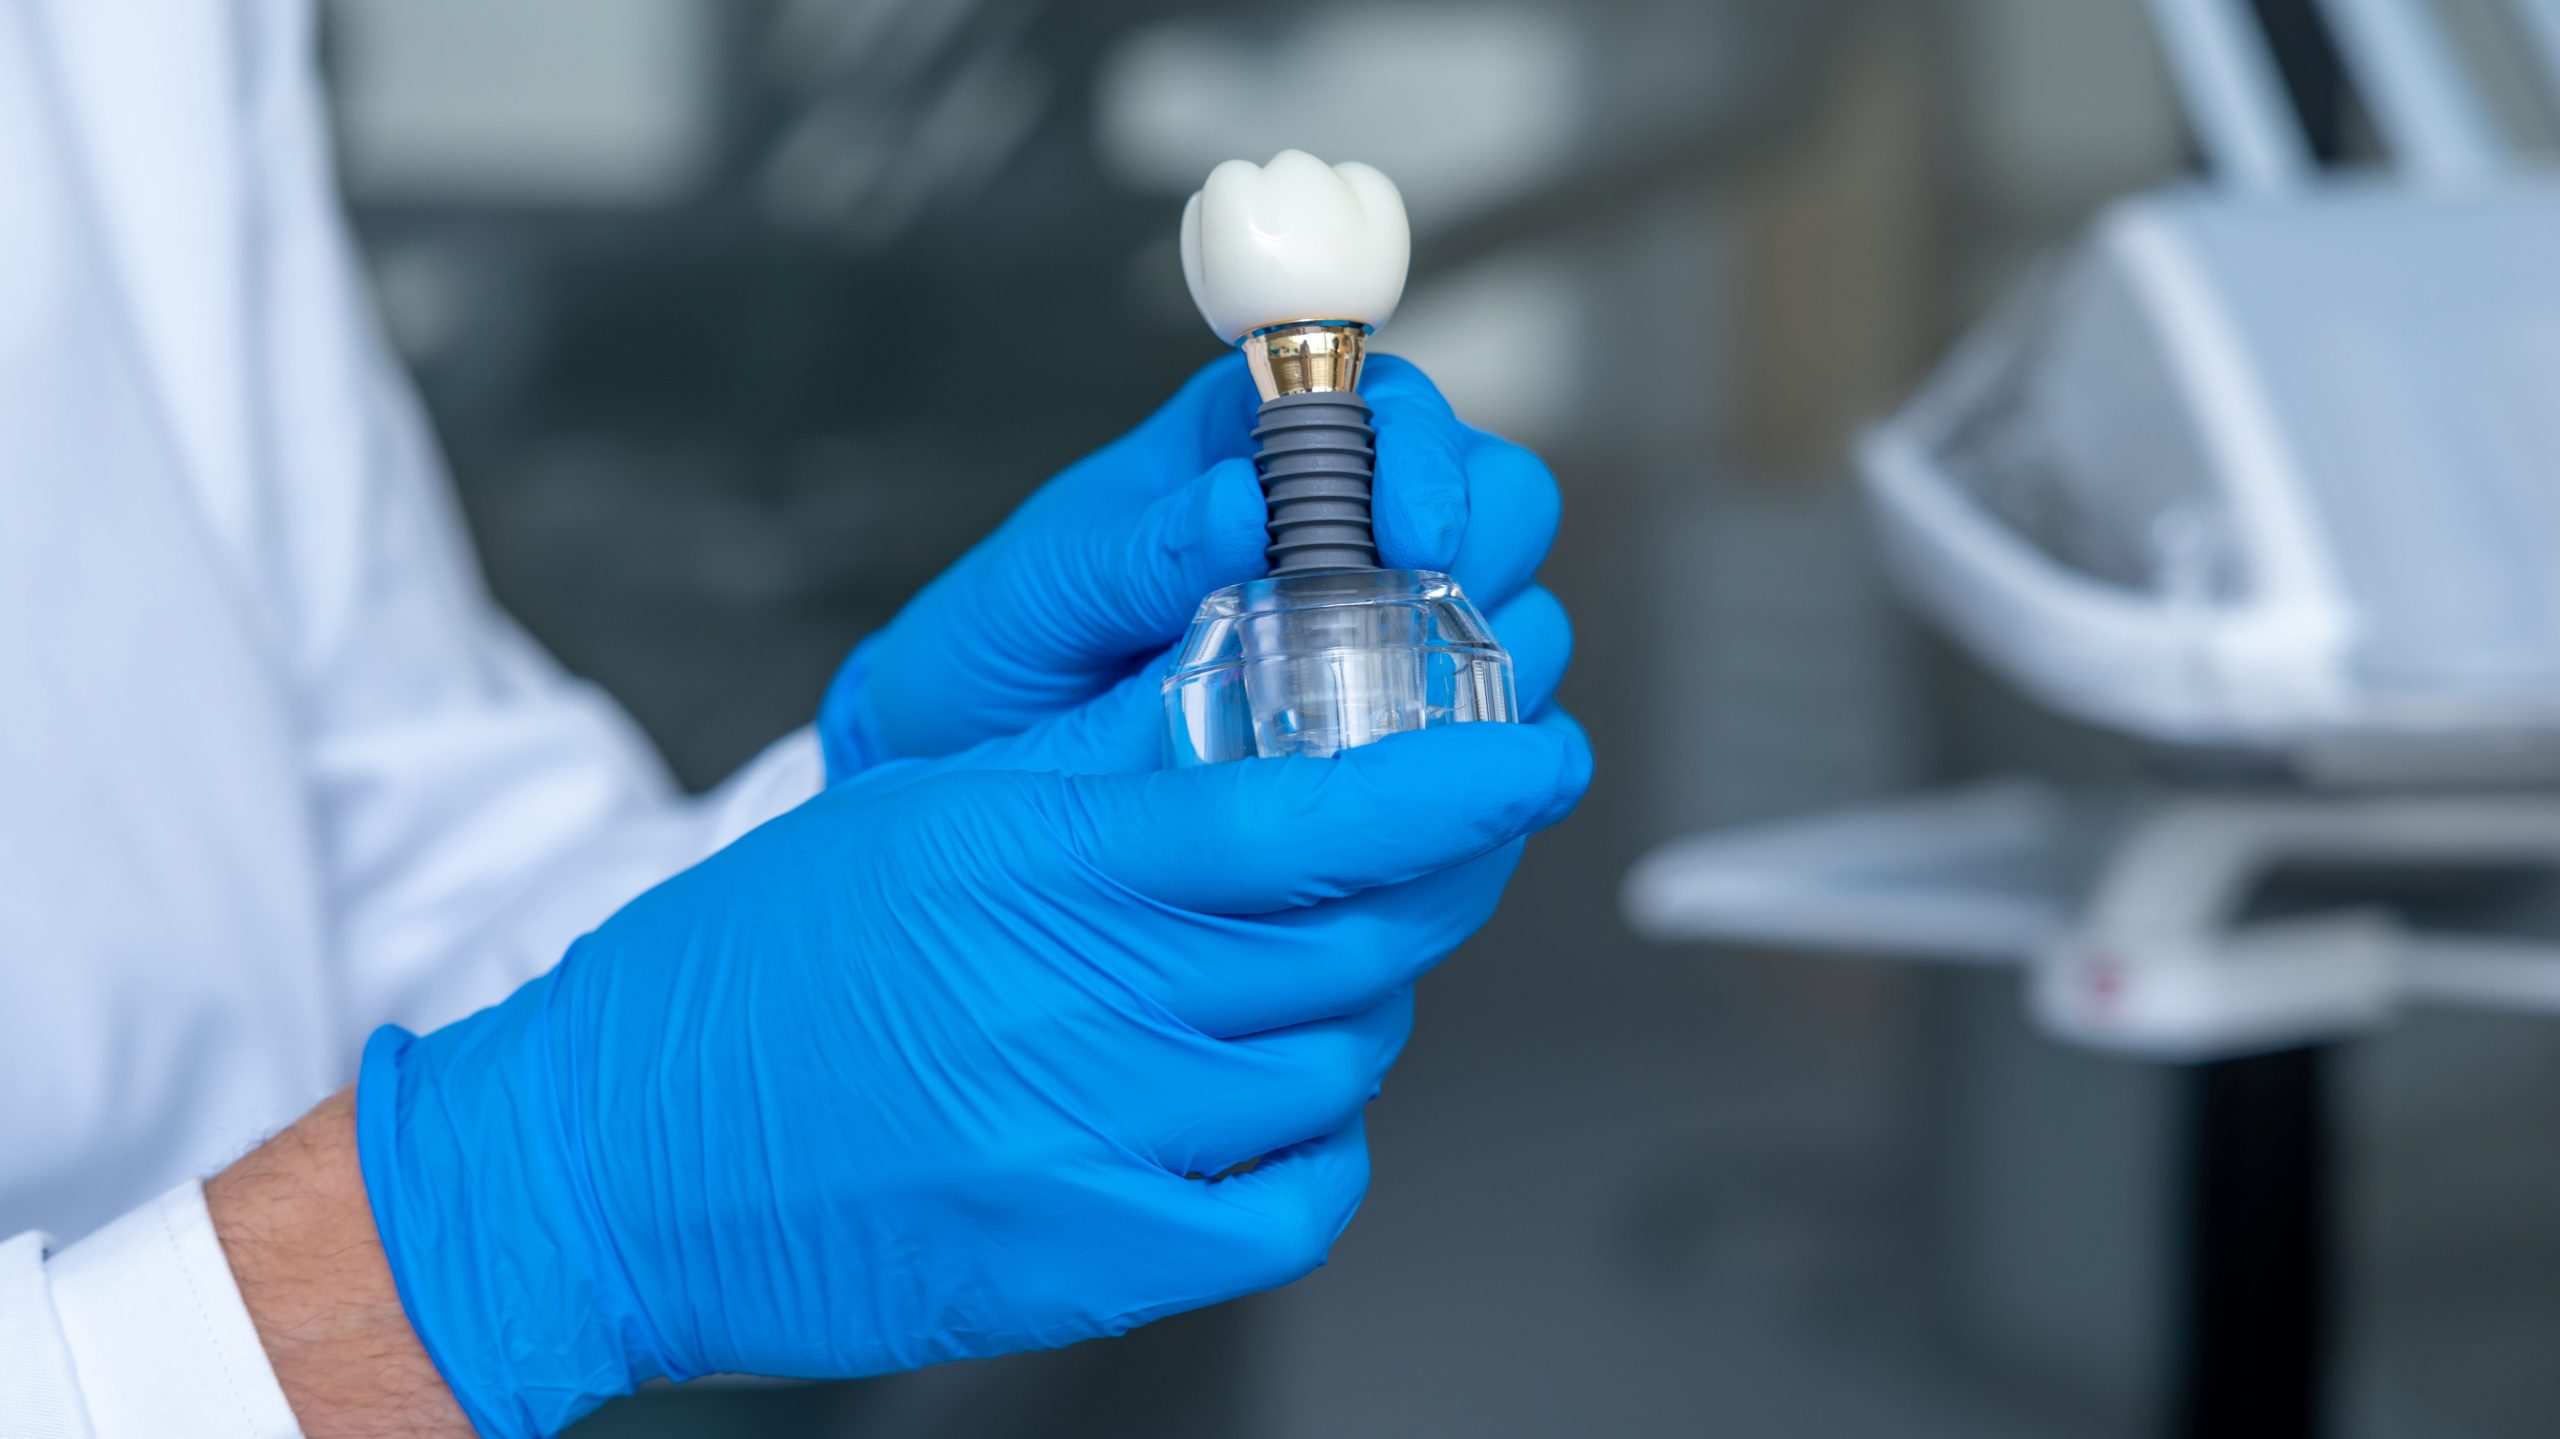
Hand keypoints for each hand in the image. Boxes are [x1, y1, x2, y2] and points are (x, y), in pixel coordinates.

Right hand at [355, 703, 1589, 1435]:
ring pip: (1337, 1062)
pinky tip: (1263, 1096)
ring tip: (1287, 969)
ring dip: (1353, 1003)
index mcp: (1031, 865)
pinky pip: (1294, 1200)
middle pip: (1353, 940)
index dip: (1452, 782)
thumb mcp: (920, 809)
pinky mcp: (1091, 1257)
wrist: (608, 1162)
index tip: (1536, 751)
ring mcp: (1090, 1146)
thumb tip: (1254, 679)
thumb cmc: (748, 974)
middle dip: (1435, 878)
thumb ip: (1102, 758)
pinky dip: (1317, 1139)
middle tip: (1436, 839)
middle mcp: (1074, 1005)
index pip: (1302, 817)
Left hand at [819, 355, 1562, 777]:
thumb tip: (1233, 506)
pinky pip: (1488, 728)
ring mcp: (1380, 633)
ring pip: (1517, 612)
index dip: (1427, 456)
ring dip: (1496, 657)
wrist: (963, 773)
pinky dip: (1483, 753)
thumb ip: (1130, 550)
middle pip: (1495, 499)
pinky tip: (1424, 786)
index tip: (1413, 526)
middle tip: (1435, 616)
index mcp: (1255, 450)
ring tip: (1412, 714)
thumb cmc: (998, 655)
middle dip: (1490, 550)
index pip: (1395, 410)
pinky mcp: (1393, 734)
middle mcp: (1341, 530)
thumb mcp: (1037, 593)